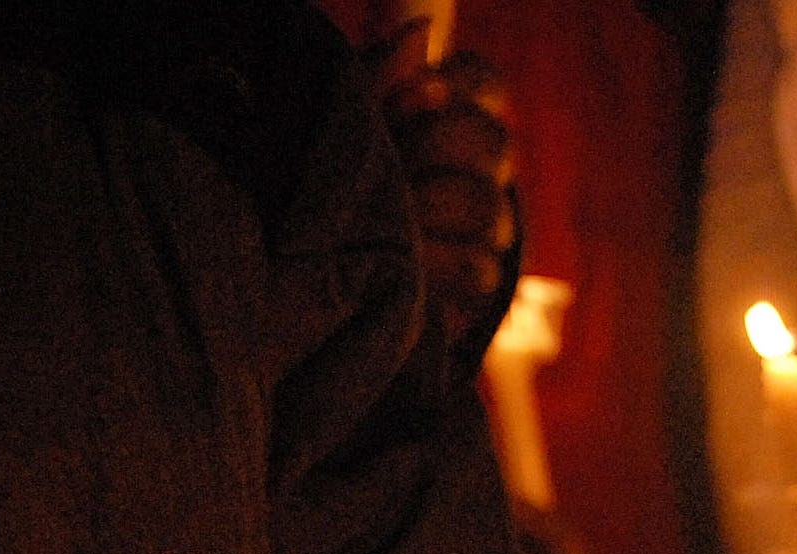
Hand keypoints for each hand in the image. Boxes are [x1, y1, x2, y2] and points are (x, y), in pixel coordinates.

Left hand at [365, 20, 518, 357]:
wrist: (303, 259)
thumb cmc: (332, 172)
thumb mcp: (349, 116)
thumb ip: (382, 73)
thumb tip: (423, 33)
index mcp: (453, 114)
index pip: (486, 82)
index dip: (459, 86)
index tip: (419, 92)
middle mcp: (480, 167)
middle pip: (493, 143)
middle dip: (434, 147)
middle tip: (392, 160)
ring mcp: (484, 224)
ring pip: (490, 208)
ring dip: (432, 207)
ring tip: (394, 213)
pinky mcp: (476, 277)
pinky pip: (481, 268)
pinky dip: (439, 261)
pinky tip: (409, 255)